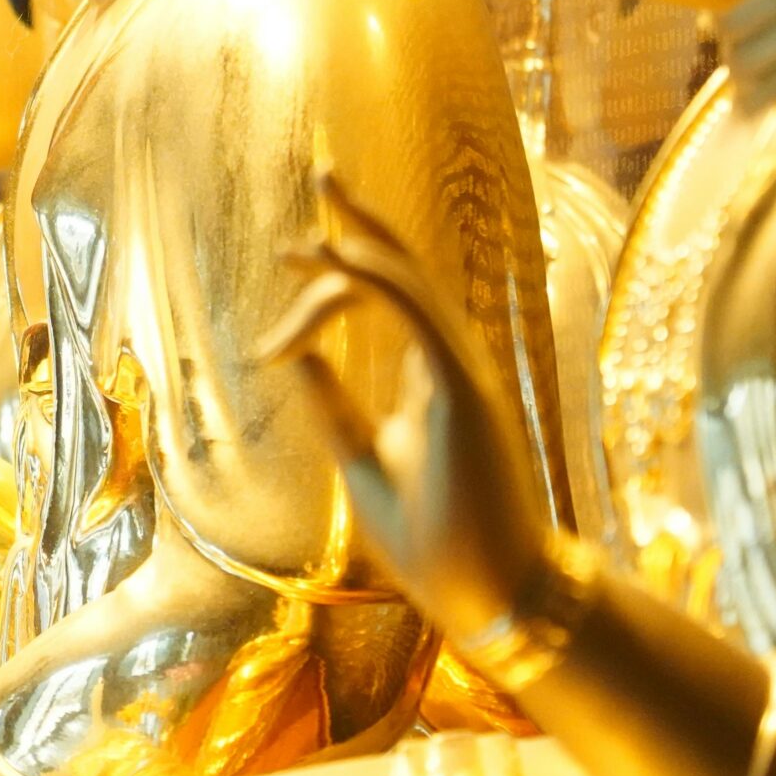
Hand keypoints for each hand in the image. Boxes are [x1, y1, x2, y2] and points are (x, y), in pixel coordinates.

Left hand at [259, 162, 555, 648]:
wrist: (487, 595)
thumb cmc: (435, 540)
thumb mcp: (363, 461)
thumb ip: (332, 407)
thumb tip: (296, 358)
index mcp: (433, 376)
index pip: (391, 296)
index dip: (340, 272)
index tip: (288, 275)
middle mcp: (452, 361)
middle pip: (403, 270)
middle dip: (359, 224)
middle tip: (319, 180)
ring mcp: (462, 370)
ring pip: (406, 281)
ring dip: (361, 242)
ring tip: (317, 204)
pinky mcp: (463, 387)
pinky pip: (417, 312)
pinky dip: (376, 276)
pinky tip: (334, 254)